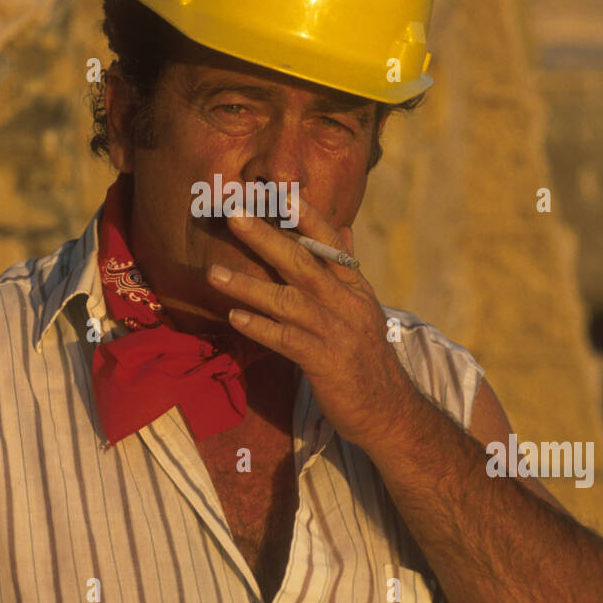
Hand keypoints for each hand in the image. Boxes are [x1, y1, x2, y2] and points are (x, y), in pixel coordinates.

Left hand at [206, 190, 423, 448]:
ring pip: (288, 301)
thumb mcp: (364, 306)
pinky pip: (287, 340)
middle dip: (265, 237)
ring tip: (214, 273)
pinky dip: (261, 327)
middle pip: (302, 263)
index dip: (306, 216)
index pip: (330, 243)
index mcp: (354, 287)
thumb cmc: (367, 357)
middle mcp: (347, 303)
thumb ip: (347, 268)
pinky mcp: (325, 362)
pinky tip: (235, 317)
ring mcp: (336, 332)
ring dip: (249, 285)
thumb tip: (343, 230)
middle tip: (234, 215)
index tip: (281, 192)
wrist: (389, 411)